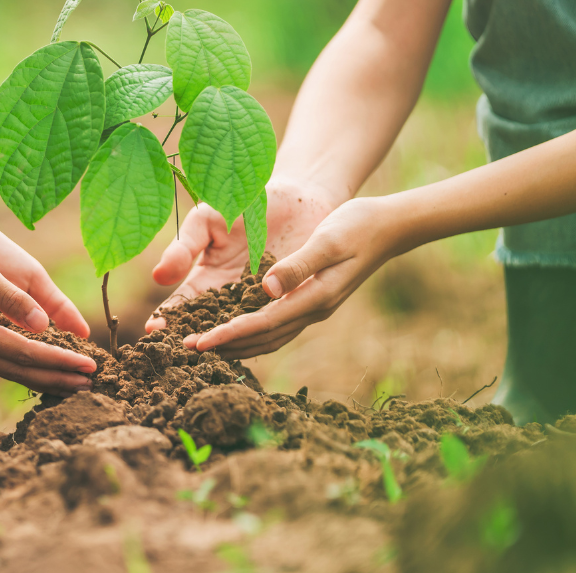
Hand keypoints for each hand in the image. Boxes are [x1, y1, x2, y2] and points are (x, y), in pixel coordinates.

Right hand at [0, 224, 96, 396]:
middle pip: (16, 370)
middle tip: (90, 384)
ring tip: (71, 382)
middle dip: (55, 377)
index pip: (24, 352)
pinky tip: (37, 367)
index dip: (59, 360)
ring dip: (39, 376)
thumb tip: (44, 324)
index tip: (89, 365)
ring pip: (3, 369)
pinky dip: (19, 365)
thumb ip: (11, 296)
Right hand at [145, 179, 338, 331]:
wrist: (295, 197)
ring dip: (226, 340)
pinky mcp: (287, 302)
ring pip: (240, 328)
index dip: (168, 318)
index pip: (182, 305)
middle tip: (183, 349)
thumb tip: (159, 277)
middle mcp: (230, 297)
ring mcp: (258, 302)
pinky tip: (254, 337)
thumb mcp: (206, 221)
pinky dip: (263, 330)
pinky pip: (274, 320)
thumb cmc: (243, 203)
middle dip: (194, 337)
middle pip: (208, 325)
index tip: (154, 329)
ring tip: (212, 350)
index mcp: (206, 278)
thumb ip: (184, 247)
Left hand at [185, 196, 401, 357]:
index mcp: (315, 297)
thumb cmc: (356, 226)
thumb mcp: (328, 240)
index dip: (228, 335)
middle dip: (225, 347)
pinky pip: (276, 326)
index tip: (199, 343)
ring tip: (204, 347)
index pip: (262, 324)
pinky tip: (234, 331)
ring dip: (237, 345)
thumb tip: (267, 289)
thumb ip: (298, 265)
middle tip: (187, 350)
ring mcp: (313, 308)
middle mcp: (313, 310)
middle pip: (262, 339)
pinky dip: (252, 334)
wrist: (388, 226)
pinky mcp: (311, 301)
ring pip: (269, 337)